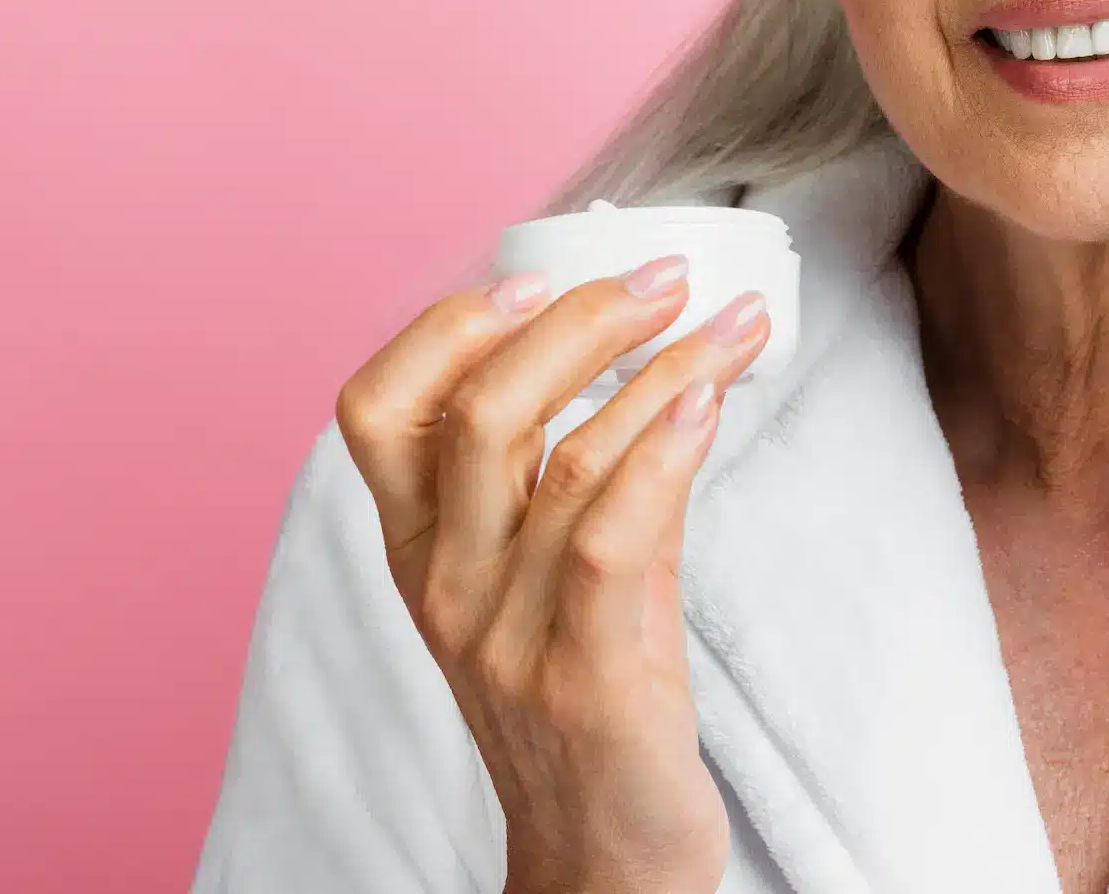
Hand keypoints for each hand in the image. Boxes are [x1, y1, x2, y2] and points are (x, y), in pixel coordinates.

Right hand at [336, 256, 769, 893]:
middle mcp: (447, 589)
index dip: (446, 324)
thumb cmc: (583, 704)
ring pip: (564, 457)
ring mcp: (509, 638)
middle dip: (579, 320)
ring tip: (731, 322)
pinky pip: (614, 536)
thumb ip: (574, 478)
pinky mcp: (586, 680)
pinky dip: (665, 448)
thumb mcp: (547, 580)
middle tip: (663, 277)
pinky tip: (714, 399)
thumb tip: (651, 351)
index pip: (377, 410)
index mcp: (418, 553)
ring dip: (664, 367)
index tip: (531, 274)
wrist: (601, 863)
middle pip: (478, 411)